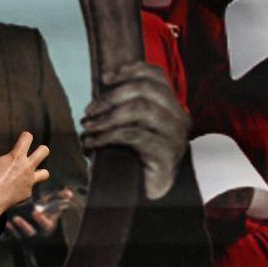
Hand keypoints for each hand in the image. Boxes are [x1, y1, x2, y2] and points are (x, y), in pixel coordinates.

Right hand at [0, 131, 50, 212]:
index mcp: (15, 156)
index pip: (27, 138)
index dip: (25, 137)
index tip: (22, 141)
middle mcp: (26, 167)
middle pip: (44, 151)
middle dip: (42, 150)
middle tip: (35, 154)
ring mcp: (29, 181)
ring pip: (45, 173)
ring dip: (40, 172)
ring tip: (30, 175)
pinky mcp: (28, 193)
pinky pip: (28, 189)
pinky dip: (21, 189)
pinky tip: (12, 192)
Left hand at [6, 189, 73, 239]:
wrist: (34, 226)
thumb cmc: (43, 212)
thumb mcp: (52, 206)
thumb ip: (60, 198)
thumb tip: (69, 192)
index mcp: (46, 226)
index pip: (46, 226)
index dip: (41, 220)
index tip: (36, 212)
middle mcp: (36, 234)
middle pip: (30, 234)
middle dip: (24, 227)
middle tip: (16, 218)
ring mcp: (24, 238)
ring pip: (18, 237)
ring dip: (12, 231)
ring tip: (7, 221)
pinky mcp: (13, 239)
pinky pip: (7, 240)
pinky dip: (3, 235)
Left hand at [80, 62, 189, 199]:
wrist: (148, 196)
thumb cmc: (134, 159)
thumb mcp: (129, 128)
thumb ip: (122, 108)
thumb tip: (97, 97)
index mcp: (172, 106)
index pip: (157, 76)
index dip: (130, 71)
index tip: (104, 78)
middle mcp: (179, 117)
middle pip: (146, 89)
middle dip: (111, 97)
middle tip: (88, 111)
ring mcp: (175, 136)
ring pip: (141, 109)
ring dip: (108, 116)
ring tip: (88, 127)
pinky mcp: (167, 154)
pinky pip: (134, 135)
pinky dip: (108, 136)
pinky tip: (92, 143)